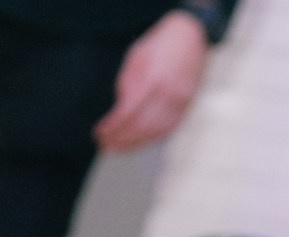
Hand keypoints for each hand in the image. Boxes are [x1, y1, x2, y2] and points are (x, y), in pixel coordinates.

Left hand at [94, 11, 211, 152]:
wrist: (190, 37)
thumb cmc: (158, 47)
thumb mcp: (135, 60)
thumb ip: (127, 88)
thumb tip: (117, 116)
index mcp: (151, 80)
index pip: (127, 114)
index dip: (111, 128)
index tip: (98, 133)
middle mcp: (167, 94)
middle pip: (140, 127)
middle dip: (119, 140)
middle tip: (104, 146)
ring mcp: (179, 102)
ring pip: (154, 133)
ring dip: (133, 144)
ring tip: (116, 148)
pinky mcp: (186, 107)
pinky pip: (166, 131)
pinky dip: (149, 140)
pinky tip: (136, 142)